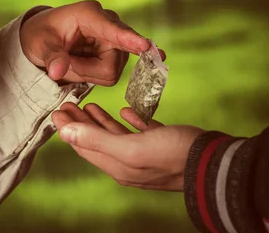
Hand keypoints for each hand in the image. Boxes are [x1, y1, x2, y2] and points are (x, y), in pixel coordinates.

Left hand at [19, 0, 160, 83]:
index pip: (113, 29)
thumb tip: (57, 71)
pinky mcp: (118, 51)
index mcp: (89, 14)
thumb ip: (51, 57)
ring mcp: (117, 38)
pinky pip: (112, 75)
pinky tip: (83, 63)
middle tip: (64, 64)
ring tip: (72, 60)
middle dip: (86, 69)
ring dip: (89, 72)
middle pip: (113, 59)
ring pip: (112, 70)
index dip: (129, 39)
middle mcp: (109, 22)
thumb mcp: (40, 45)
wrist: (46, 40)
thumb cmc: (42, 36)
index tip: (146, 46)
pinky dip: (93, 75)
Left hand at [52, 103, 201, 191]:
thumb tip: (66, 134)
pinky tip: (125, 111)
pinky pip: (138, 133)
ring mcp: (146, 155)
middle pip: (97, 141)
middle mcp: (128, 163)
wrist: (213, 162)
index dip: (69, 129)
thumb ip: (98, 141)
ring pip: (116, 137)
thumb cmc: (172, 154)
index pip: (84, 146)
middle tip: (67, 103)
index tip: (56, 110)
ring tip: (89, 104)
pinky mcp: (161, 145)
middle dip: (80, 123)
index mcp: (118, 166)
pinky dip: (128, 122)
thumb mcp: (131, 148)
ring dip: (101, 121)